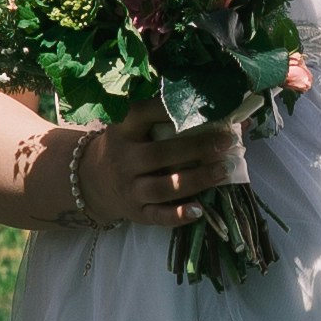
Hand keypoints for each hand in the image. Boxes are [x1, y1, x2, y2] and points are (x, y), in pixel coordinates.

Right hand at [73, 98, 248, 230]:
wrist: (91, 181)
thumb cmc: (125, 146)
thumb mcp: (131, 126)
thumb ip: (161, 115)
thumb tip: (217, 106)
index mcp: (124, 131)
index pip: (145, 115)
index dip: (171, 109)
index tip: (202, 104)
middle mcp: (125, 160)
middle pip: (161, 154)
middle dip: (196, 147)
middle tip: (228, 141)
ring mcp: (130, 189)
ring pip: (164, 187)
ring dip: (196, 179)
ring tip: (224, 170)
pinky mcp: (137, 212)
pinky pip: (158, 216)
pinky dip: (178, 215)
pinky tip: (200, 210)